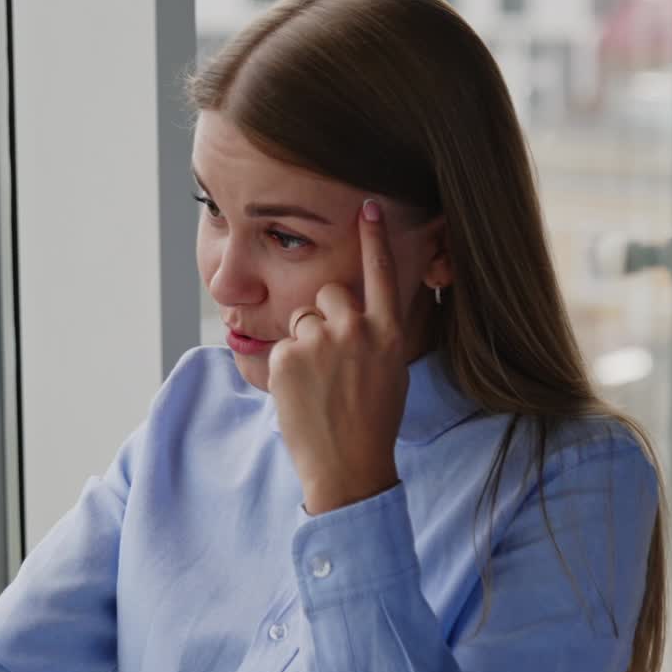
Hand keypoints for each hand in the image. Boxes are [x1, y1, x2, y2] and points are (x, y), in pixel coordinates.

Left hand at [267, 200, 407, 515]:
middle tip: (331, 361)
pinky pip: (281, 347)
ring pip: (301, 320)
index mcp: (389, 333)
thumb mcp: (389, 371)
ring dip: (304, 344)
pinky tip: (302, 394)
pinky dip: (286, 367)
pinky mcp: (287, 357)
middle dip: (323, 316)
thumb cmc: (371, 422)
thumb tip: (351, 313)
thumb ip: (373, 335)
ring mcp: (320, 342)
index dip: (374, 238)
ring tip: (319, 384)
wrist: (348, 466)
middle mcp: (357, 330)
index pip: (381, 273)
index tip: (368, 205)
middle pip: (327, 293)